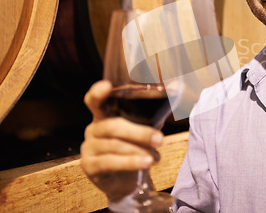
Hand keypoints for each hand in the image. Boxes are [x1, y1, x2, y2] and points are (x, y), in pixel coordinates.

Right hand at [80, 80, 163, 201]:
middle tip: (160, 139)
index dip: (98, 92)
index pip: (95, 100)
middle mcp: (93, 128)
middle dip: (139, 133)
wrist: (128, 180)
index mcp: (104, 115)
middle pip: (113, 126)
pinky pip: (110, 162)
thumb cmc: (137, 146)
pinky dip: (130, 162)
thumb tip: (177, 87)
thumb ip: (157, 110)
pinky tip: (146, 163)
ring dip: (138, 150)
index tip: (107, 86)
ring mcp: (89, 147)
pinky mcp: (89, 166)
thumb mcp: (147, 127)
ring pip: (114, 145)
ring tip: (156, 156)